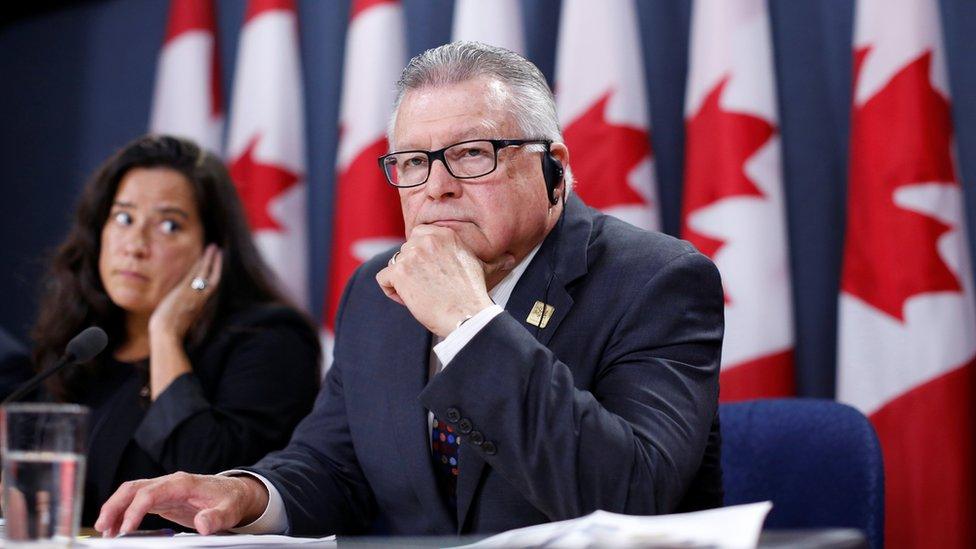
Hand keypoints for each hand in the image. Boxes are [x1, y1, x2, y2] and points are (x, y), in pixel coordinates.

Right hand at [94, 472, 268, 536]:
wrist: (236, 492)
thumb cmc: (231, 499)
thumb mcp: (229, 510)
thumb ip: (216, 517)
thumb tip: (202, 525)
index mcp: (183, 483)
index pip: (150, 493)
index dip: (135, 510)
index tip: (125, 530)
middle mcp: (169, 483)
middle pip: (133, 488)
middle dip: (114, 506)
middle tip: (102, 528)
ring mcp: (164, 489)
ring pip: (131, 493)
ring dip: (114, 509)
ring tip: (104, 531)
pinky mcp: (162, 499)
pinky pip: (137, 502)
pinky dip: (123, 513)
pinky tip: (116, 529)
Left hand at [148, 244, 222, 340]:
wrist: (167, 334)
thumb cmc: (171, 333)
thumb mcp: (181, 322)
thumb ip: (185, 313)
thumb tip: (183, 313)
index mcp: (200, 305)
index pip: (210, 285)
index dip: (214, 273)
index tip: (216, 264)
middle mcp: (201, 299)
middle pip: (212, 276)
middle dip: (216, 262)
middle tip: (218, 249)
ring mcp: (194, 294)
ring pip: (205, 272)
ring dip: (210, 258)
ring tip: (213, 247)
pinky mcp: (186, 291)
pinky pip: (196, 274)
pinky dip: (201, 264)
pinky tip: (202, 256)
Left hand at [375, 225, 514, 336]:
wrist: (466, 315)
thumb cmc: (473, 295)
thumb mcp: (484, 269)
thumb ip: (492, 260)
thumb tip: (511, 259)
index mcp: (443, 234)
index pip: (417, 237)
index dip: (421, 258)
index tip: (435, 274)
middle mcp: (426, 240)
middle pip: (404, 253)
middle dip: (412, 272)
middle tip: (431, 288)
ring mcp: (411, 255)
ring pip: (394, 266)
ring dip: (403, 283)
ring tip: (423, 295)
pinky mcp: (399, 272)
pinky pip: (383, 280)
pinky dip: (393, 293)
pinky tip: (411, 301)